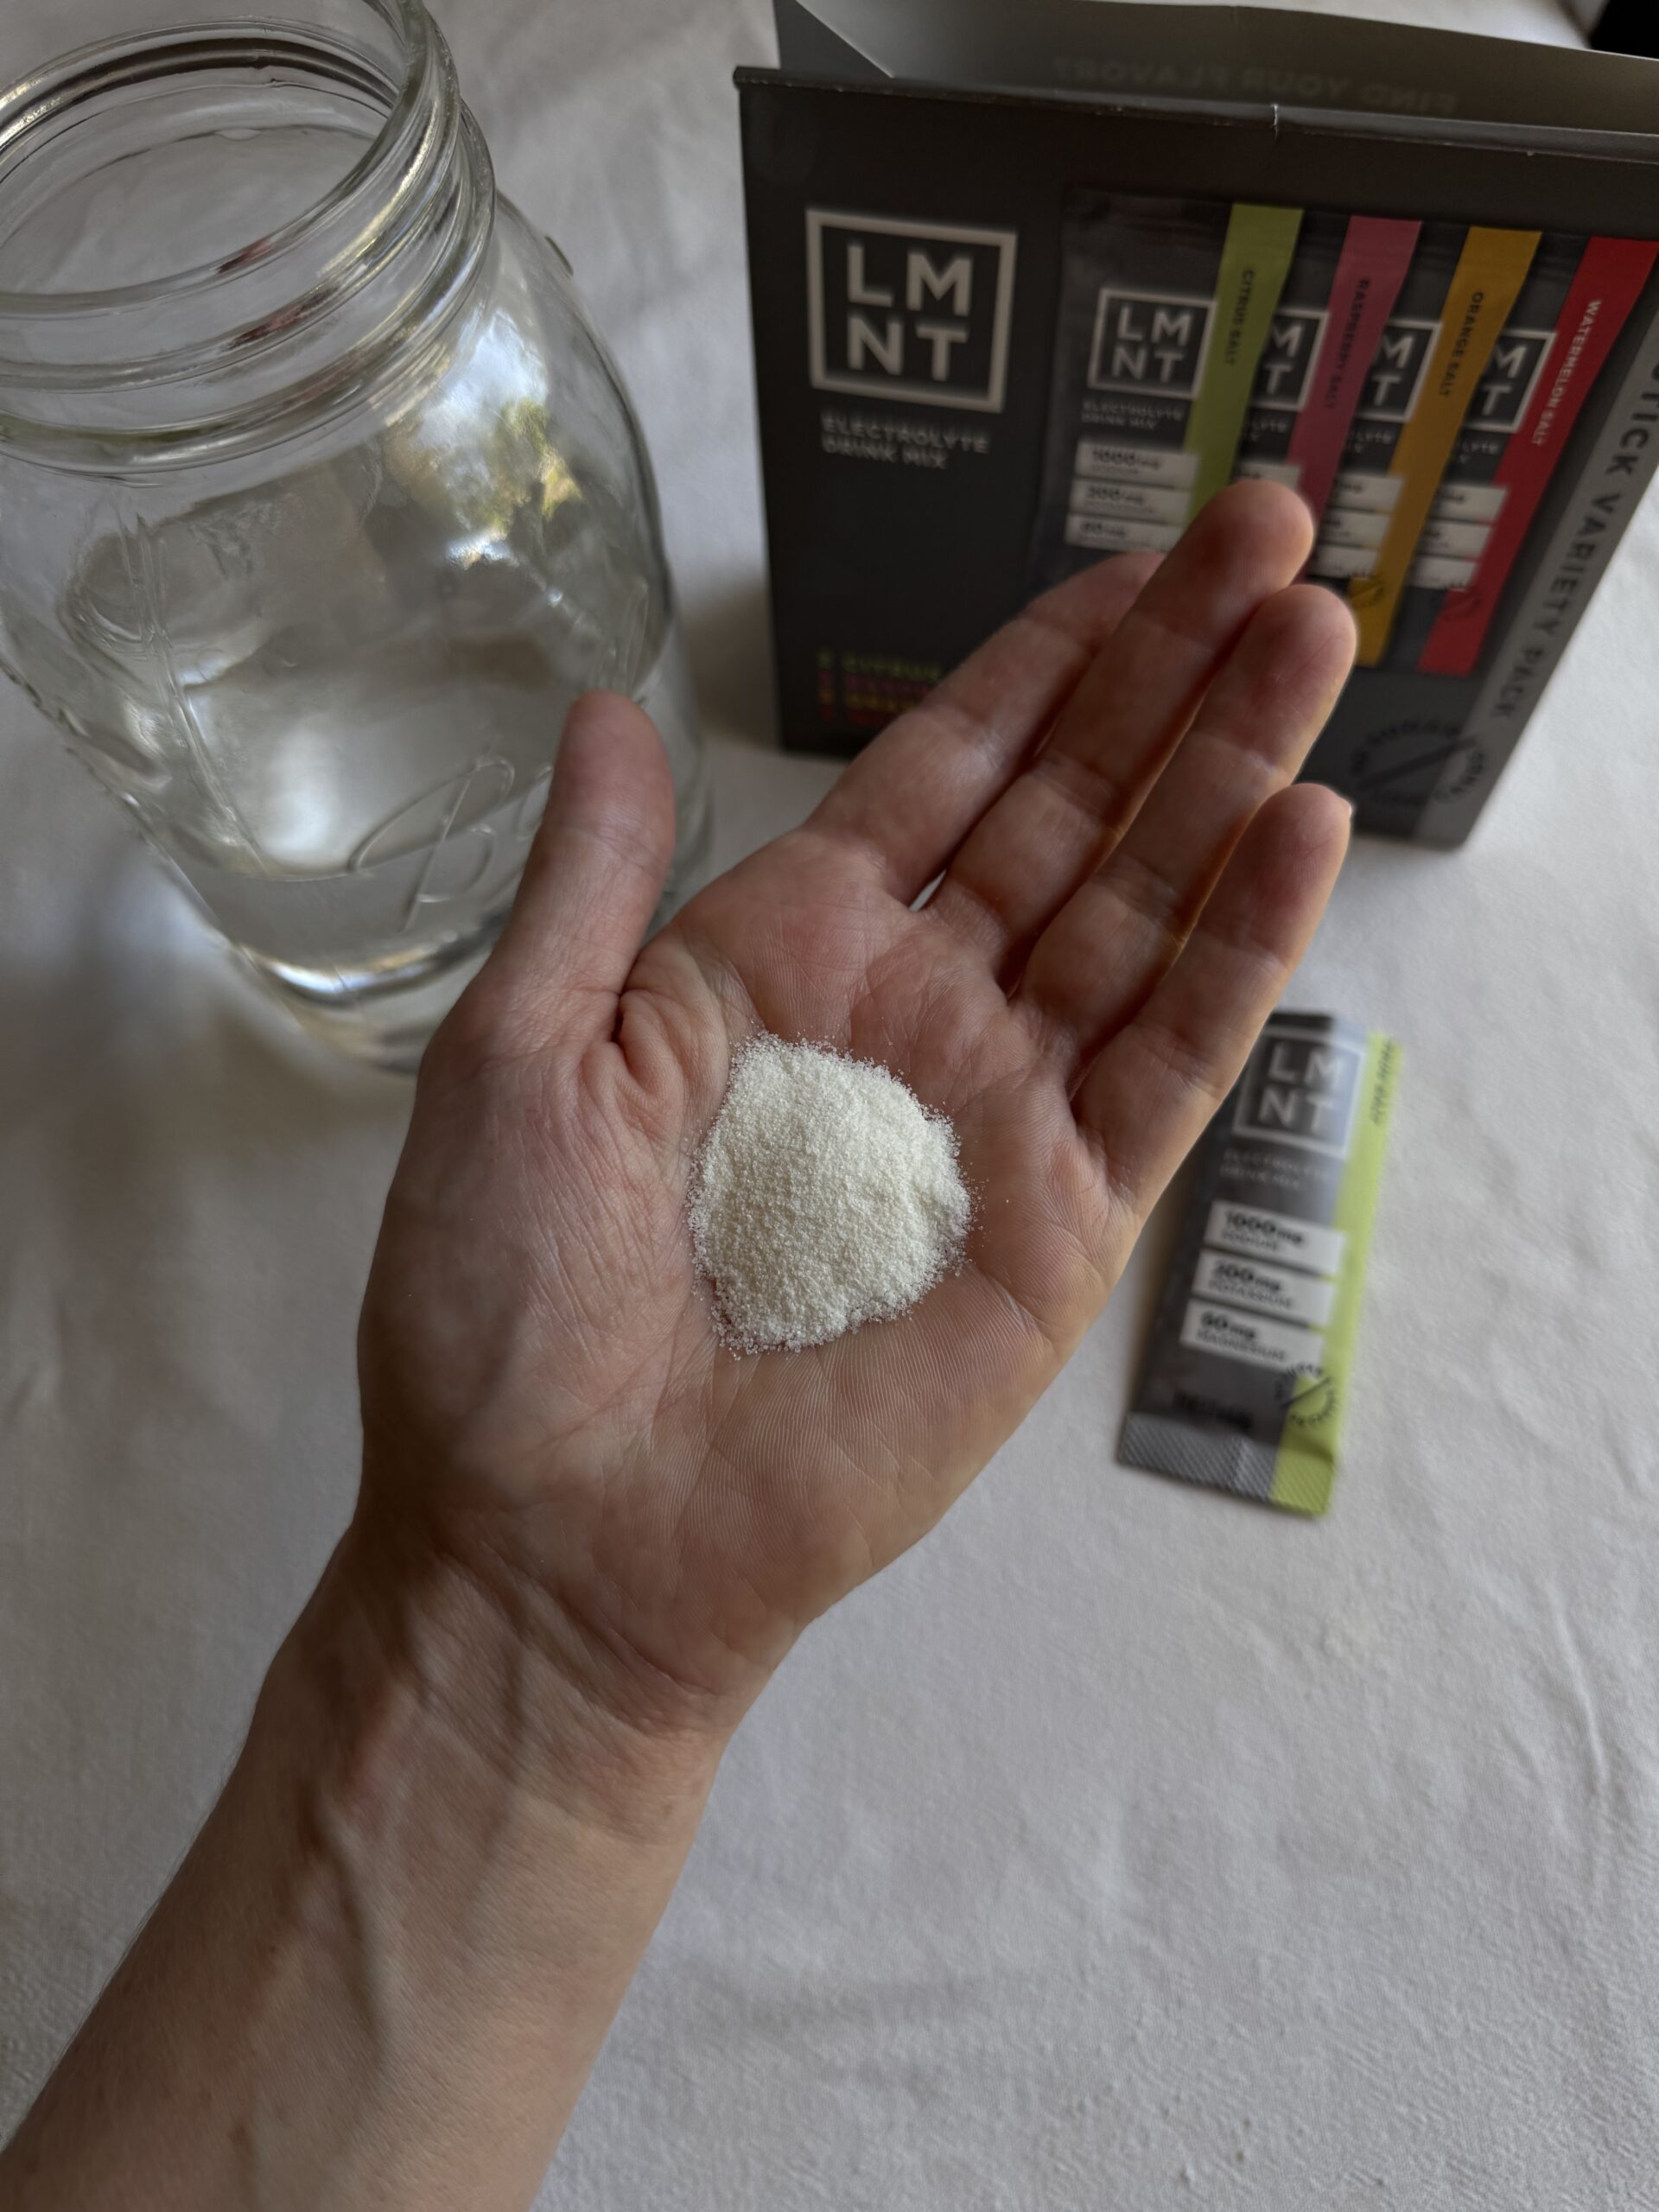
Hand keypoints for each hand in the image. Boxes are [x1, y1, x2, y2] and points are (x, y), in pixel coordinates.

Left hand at [355, 483, 1355, 1770]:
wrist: (560, 1535)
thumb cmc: (507, 1307)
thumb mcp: (520, 1053)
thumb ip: (593, 883)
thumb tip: (605, 707)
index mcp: (785, 955)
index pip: (946, 773)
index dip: (1043, 662)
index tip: (1140, 555)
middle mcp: (914, 1014)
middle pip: (1075, 813)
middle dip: (1173, 675)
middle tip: (1274, 535)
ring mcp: (1001, 1116)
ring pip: (1144, 912)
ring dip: (1231, 774)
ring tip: (1315, 635)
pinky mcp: (1062, 1226)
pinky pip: (1167, 1067)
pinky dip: (1238, 953)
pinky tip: (1297, 832)